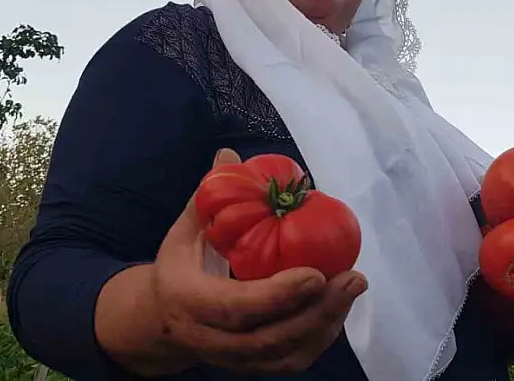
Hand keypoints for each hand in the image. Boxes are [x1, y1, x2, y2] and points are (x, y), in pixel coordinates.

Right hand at [96, 149, 367, 375]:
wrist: (160, 321)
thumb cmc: (180, 268)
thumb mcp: (185, 231)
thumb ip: (208, 197)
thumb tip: (229, 155)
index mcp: (188, 301)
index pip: (235, 307)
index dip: (278, 295)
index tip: (316, 273)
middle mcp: (209, 338)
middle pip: (268, 338)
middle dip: (316, 311)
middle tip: (352, 278)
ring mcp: (232, 359)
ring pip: (285, 356)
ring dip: (325, 324)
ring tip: (353, 287)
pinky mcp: (252, 367)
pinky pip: (292, 361)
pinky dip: (320, 336)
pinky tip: (339, 306)